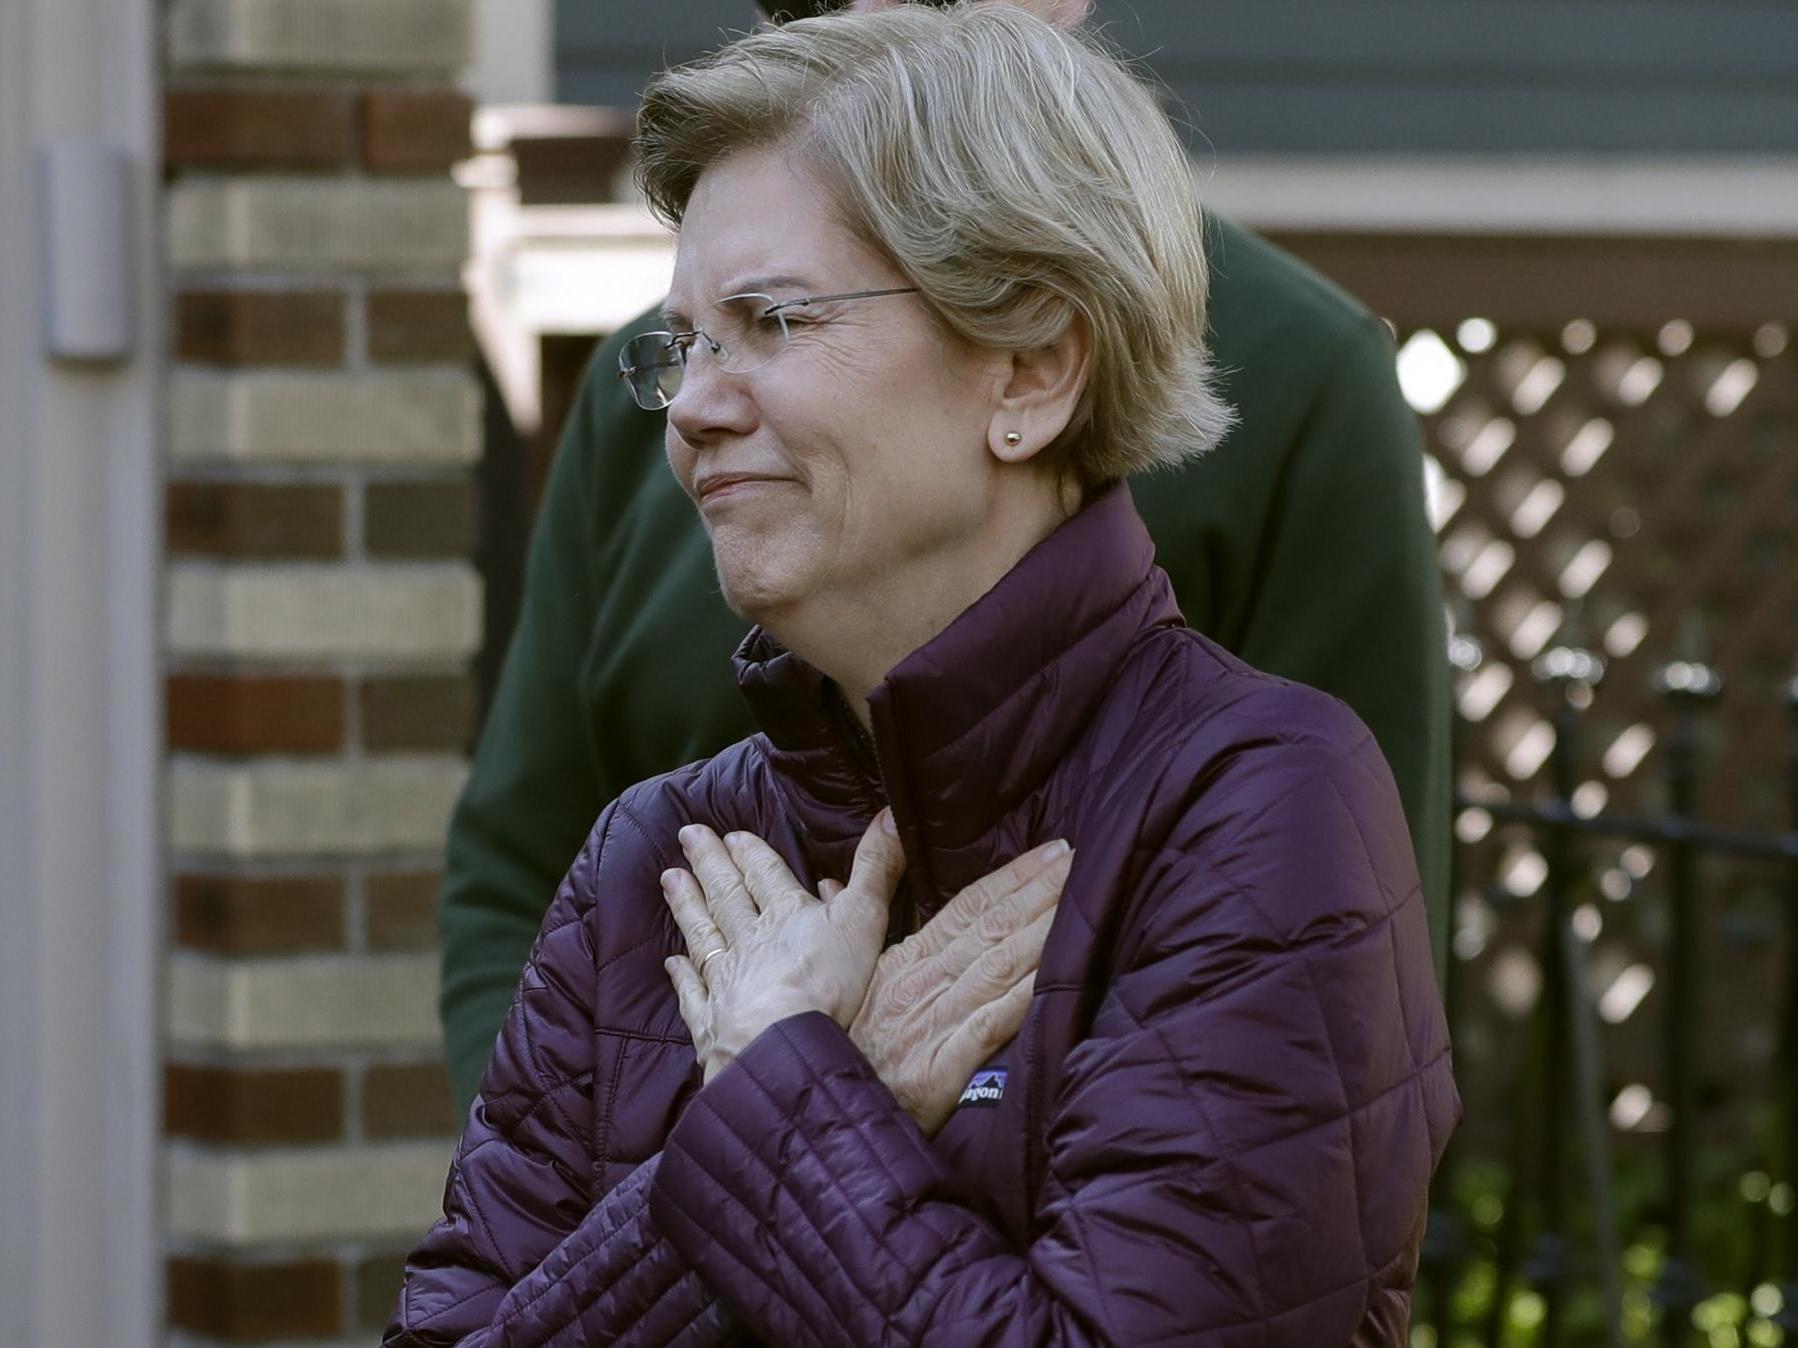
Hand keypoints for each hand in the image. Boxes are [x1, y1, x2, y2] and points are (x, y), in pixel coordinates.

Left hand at [662, 813, 905, 1082]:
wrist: (779, 1046)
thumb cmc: (826, 982)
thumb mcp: (863, 918)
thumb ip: (875, 869)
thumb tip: (890, 813)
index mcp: (786, 915)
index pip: (765, 875)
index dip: (751, 853)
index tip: (731, 834)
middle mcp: (749, 941)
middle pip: (727, 895)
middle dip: (710, 864)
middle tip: (686, 836)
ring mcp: (725, 981)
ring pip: (703, 933)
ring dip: (688, 905)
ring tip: (669, 877)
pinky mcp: (712, 1022)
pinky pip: (694, 993)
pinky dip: (683, 976)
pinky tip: (672, 962)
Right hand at [833, 838, 1069, 1136]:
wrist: (822, 1116)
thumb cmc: (842, 1052)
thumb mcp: (845, 987)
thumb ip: (849, 931)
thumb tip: (833, 883)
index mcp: (903, 962)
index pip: (966, 907)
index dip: (1011, 877)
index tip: (1051, 852)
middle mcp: (921, 984)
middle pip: (990, 926)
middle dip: (1038, 889)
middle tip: (1079, 858)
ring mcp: (933, 1024)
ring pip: (997, 964)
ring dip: (1041, 928)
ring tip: (1078, 898)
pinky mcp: (942, 1068)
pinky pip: (992, 1023)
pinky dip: (1025, 993)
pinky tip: (1057, 971)